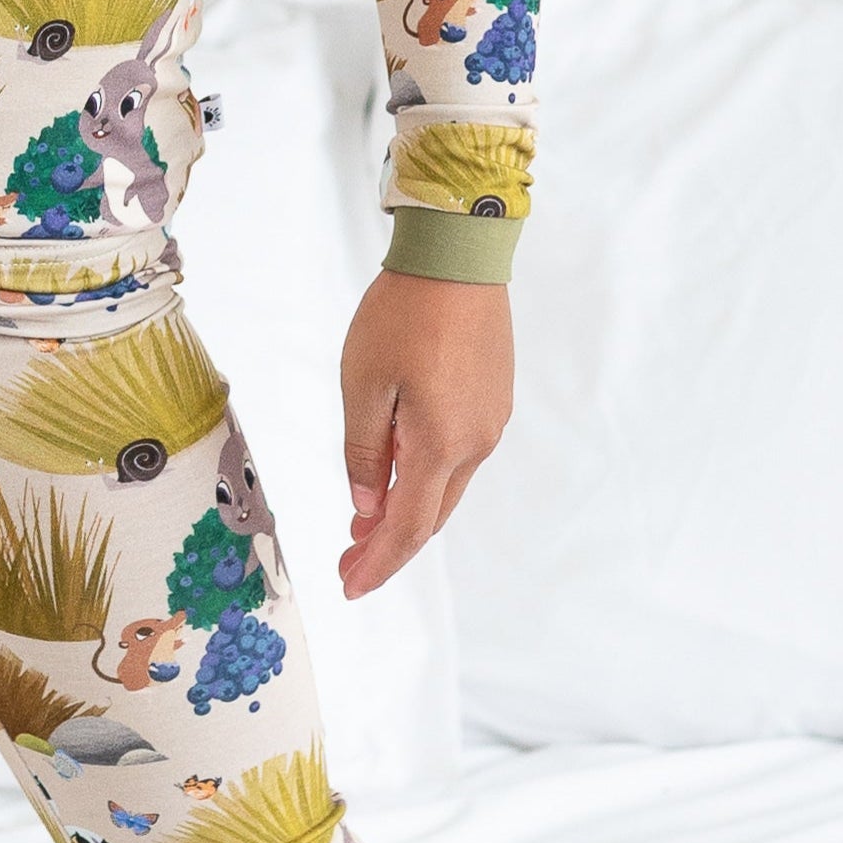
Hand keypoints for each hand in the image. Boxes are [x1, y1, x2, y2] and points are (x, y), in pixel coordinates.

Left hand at [338, 269, 512, 598]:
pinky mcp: (494, 401)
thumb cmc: (404, 314)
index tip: (350, 585)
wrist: (458, 257)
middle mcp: (475, 443)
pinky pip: (458, 457)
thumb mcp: (363, 384)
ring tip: (366, 523)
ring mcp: (490, 422)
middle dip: (388, 545)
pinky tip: (400, 474)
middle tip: (349, 560)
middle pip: (431, 516)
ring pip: (447, 489)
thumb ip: (365, 453)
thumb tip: (367, 506)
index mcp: (441, 445)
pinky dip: (427, 479)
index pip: (407, 528)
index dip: (378, 563)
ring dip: (408, 511)